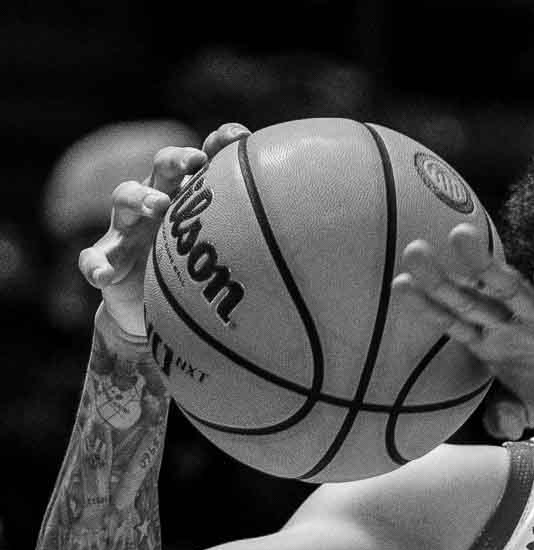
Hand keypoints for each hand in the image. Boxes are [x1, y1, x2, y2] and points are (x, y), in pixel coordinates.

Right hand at [79, 124, 248, 335]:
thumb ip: (266, 242)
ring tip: (157, 206)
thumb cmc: (202, 274)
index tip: (239, 137)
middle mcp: (160, 202)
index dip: (219, 143)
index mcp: (193, 196)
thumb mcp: (234, 256)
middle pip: (163, 166)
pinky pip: (93, 258)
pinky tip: (102, 275)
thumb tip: (326, 240)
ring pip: (124, 198)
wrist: (160, 313)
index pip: (206, 159)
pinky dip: (95, 264)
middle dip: (177, 159)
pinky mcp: (107, 259)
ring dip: (139, 197)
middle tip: (193, 163)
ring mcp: (129, 228)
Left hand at [392, 223, 533, 436]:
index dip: (429, 305)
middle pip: (475, 298)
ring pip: (513, 291)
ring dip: (489, 269)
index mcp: (497, 342)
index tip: (399, 284)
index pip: (456, 320)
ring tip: (463, 240)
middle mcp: (516, 324)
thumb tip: (498, 426)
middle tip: (413, 249)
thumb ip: (509, 418)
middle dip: (445, 277)